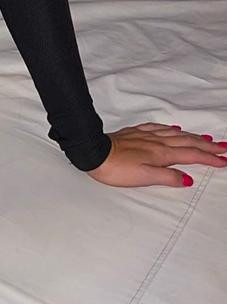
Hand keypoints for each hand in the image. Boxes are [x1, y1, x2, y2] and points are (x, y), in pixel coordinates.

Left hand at [87, 123, 226, 187]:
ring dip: (192, 136)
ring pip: (175, 134)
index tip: (224, 160)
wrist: (94, 152)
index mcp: (161, 153)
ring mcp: (145, 135)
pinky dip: (170, 129)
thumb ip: (167, 177)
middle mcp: (156, 142)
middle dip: (207, 146)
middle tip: (224, 147)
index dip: (209, 158)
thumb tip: (188, 179)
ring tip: (206, 138)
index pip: (191, 155)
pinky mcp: (135, 132)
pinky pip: (158, 128)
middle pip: (187, 142)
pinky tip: (174, 129)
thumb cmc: (117, 169)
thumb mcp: (144, 177)